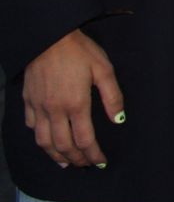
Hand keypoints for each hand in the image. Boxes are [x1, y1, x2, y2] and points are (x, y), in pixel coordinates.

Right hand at [22, 30, 124, 168]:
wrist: (49, 36)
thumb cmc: (80, 50)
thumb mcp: (104, 69)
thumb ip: (112, 97)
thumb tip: (119, 119)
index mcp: (76, 104)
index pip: (85, 140)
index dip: (93, 154)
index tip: (101, 162)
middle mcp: (54, 110)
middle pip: (63, 145)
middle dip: (76, 159)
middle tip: (85, 166)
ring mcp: (38, 106)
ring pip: (43, 141)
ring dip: (55, 155)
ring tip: (65, 163)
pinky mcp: (28, 100)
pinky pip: (31, 126)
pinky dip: (39, 138)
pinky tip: (46, 141)